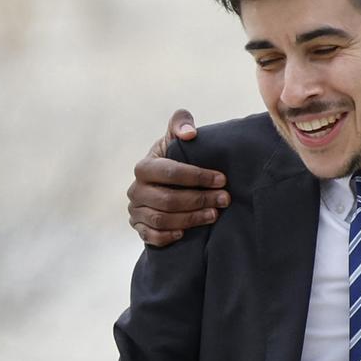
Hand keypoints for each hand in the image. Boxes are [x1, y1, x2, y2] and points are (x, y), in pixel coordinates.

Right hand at [128, 109, 230, 246]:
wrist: (161, 183)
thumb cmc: (173, 158)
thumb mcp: (175, 139)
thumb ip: (180, 123)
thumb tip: (190, 133)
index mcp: (144, 167)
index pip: (170, 173)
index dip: (198, 177)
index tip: (222, 179)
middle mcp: (136, 189)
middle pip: (168, 199)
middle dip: (200, 200)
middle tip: (224, 199)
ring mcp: (135, 210)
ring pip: (162, 219)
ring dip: (191, 218)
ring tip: (214, 214)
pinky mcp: (139, 227)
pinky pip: (151, 236)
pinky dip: (169, 236)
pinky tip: (186, 232)